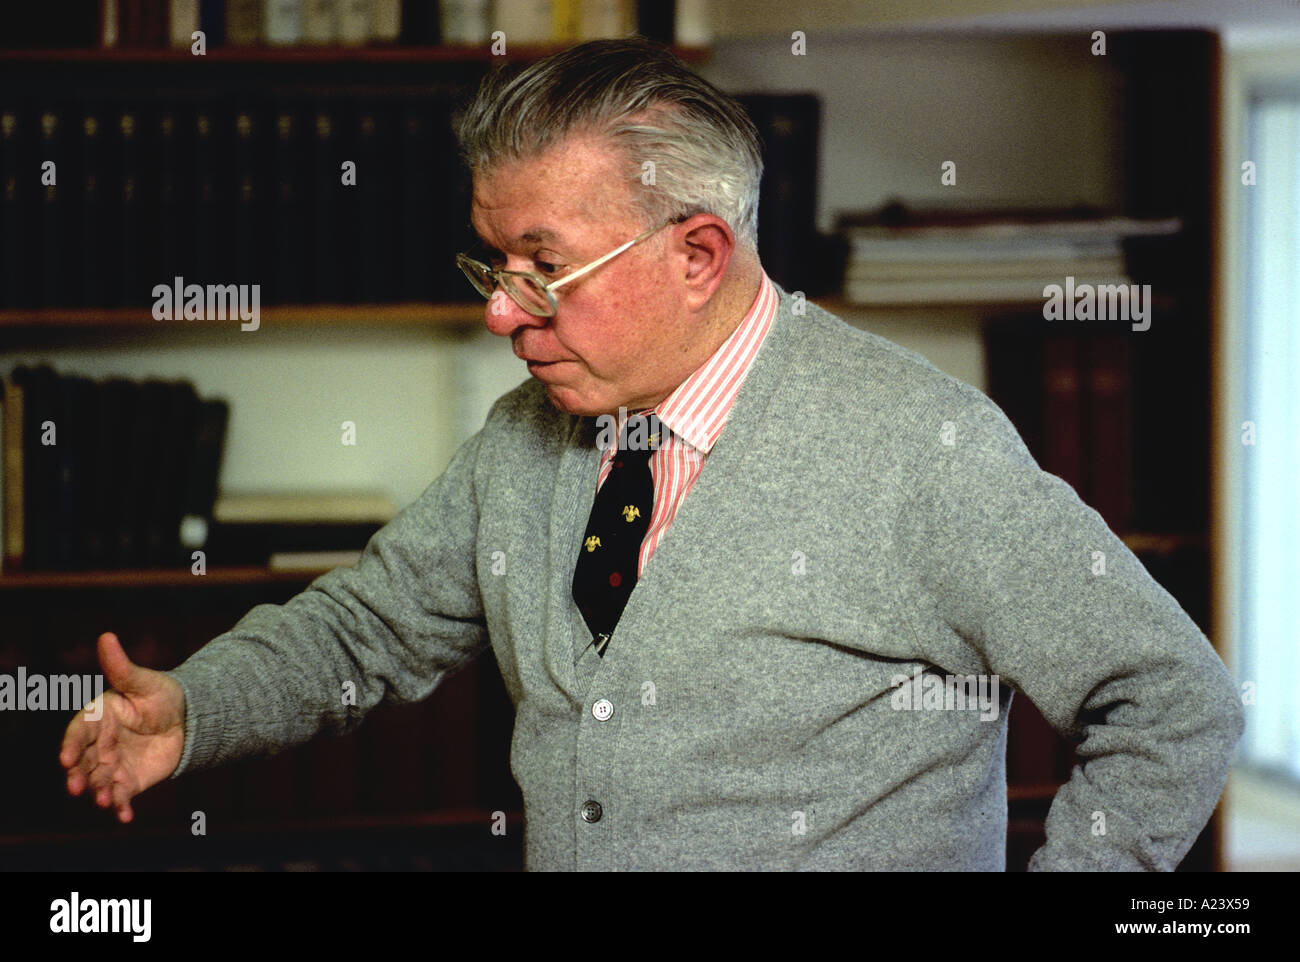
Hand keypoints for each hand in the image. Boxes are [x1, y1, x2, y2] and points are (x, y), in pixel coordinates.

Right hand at [59, 632, 185, 823]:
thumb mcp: (143, 680)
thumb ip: (121, 666)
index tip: (66, 758)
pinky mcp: (129, 780)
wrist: (188, 718)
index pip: (78, 732)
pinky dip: (121, 807)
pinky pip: (121, 796)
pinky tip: (125, 817)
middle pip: (83, 763)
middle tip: (77, 787)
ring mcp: (113, 764)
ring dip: (99, 793)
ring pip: (99, 782)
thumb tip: (106, 636)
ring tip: (105, 801)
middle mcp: (100, 744)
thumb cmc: (160, 695)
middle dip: (78, 776)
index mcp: (98, 718)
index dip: (71, 745)